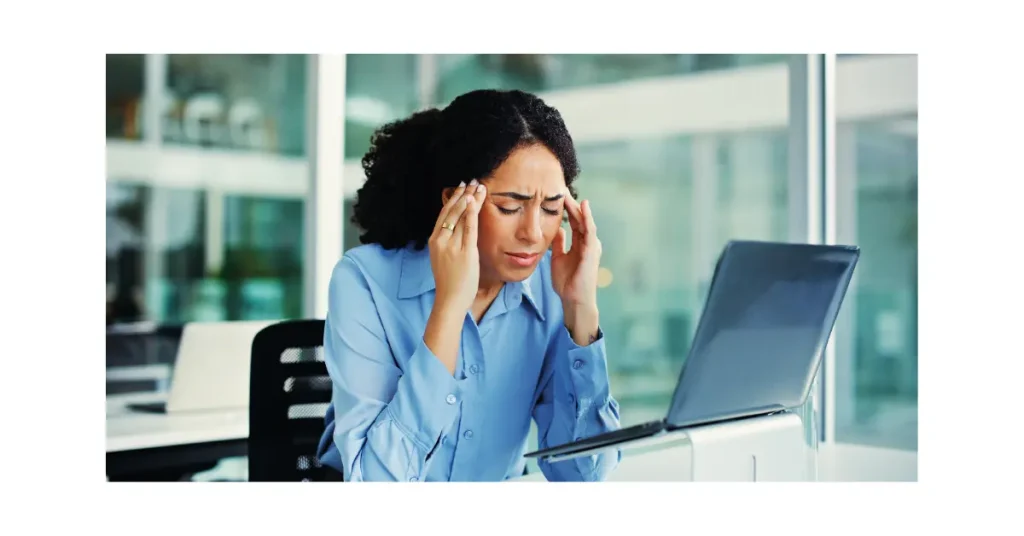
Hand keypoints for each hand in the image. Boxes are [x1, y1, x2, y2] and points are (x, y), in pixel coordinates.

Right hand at [429, 179, 485, 316]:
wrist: (450, 299)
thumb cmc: (450, 281)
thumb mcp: (444, 257)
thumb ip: (449, 242)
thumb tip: (458, 228)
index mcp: (434, 240)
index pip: (444, 214)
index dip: (454, 199)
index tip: (462, 188)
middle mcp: (441, 240)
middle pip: (453, 211)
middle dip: (463, 194)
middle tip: (472, 181)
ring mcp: (452, 246)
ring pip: (461, 216)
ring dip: (471, 199)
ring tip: (479, 186)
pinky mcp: (464, 252)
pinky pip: (469, 228)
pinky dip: (472, 212)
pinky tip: (475, 201)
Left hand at [551, 193, 601, 344]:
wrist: (573, 300)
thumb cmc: (567, 282)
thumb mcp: (558, 258)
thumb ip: (559, 244)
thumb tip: (557, 230)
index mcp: (580, 244)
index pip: (574, 221)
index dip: (566, 208)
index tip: (556, 195)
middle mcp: (588, 243)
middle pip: (580, 218)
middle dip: (571, 204)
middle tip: (561, 188)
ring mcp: (591, 246)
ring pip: (585, 222)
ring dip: (578, 207)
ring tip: (569, 194)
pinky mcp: (591, 251)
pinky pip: (589, 231)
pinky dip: (587, 218)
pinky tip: (583, 207)